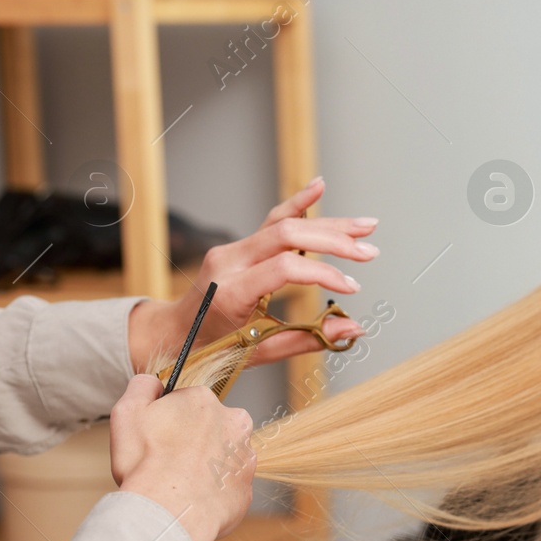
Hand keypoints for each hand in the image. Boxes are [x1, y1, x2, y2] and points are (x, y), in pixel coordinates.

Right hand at [111, 374, 254, 540]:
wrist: (168, 511)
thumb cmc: (146, 463)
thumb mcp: (127, 411)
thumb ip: (142, 386)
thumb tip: (153, 382)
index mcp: (205, 401)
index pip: (188, 404)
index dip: (169, 421)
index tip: (158, 437)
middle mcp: (234, 424)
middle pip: (210, 428)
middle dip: (192, 441)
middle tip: (168, 461)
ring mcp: (245, 458)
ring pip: (221, 458)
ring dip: (204, 467)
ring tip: (178, 483)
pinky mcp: (246, 490)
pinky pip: (226, 488)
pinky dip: (211, 493)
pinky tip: (192, 499)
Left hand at [127, 178, 378, 373]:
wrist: (172, 334)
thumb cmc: (209, 349)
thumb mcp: (259, 353)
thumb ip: (307, 339)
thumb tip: (353, 330)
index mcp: (229, 291)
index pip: (284, 269)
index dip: (323, 274)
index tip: (351, 288)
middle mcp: (228, 263)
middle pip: (287, 235)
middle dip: (334, 241)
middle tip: (369, 252)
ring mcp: (231, 250)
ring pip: (284, 224)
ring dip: (328, 224)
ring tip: (365, 226)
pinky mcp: (238, 246)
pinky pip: (270, 220)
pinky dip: (298, 204)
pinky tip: (319, 187)